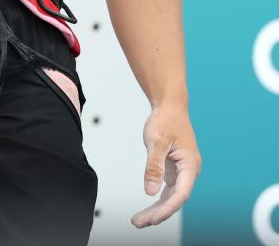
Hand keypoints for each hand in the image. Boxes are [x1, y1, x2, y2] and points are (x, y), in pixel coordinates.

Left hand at [131, 102, 201, 228]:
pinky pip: (168, 190)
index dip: (166, 209)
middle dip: (158, 213)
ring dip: (157, 209)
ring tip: (139, 220)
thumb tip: (150, 192)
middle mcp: (189, 172)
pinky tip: (147, 210)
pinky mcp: (174, 170)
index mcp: (190, 165)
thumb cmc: (166, 120)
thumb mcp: (156, 141)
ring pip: (171, 197)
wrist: (169, 107)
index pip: (181, 194)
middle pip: (175, 200)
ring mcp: (182, 172)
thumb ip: (154, 167)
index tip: (152, 218)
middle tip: (138, 222)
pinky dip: (158, 200)